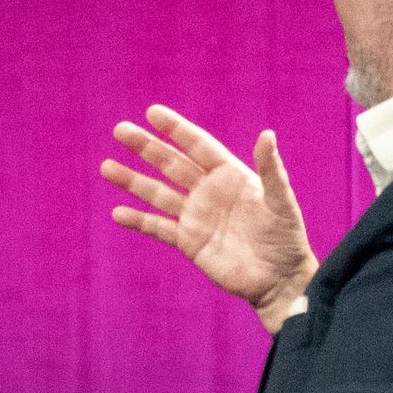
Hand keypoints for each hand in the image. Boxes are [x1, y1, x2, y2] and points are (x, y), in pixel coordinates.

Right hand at [101, 106, 316, 317]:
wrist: (279, 279)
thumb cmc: (286, 237)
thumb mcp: (281, 201)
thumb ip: (271, 169)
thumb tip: (267, 134)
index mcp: (230, 175)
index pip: (198, 146)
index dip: (176, 129)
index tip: (153, 112)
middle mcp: (208, 191)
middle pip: (171, 164)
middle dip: (146, 147)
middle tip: (120, 130)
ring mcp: (195, 216)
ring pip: (157, 193)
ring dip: (132, 180)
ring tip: (106, 167)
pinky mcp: (188, 241)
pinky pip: (158, 227)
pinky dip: (138, 220)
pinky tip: (117, 213)